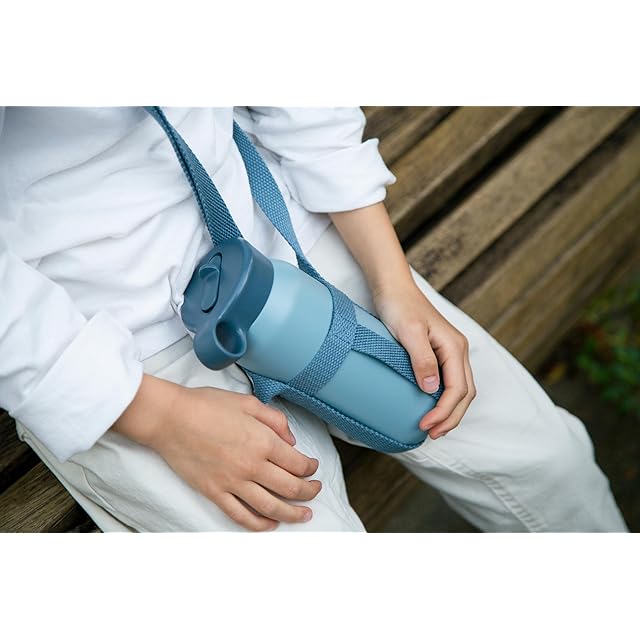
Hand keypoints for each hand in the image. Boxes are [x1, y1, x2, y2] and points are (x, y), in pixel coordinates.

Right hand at [112, 375, 321, 530]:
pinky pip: (241, 515)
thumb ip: (275, 420)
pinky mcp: (214, 492)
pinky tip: (270, 524)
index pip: (298, 463)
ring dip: (292, 513)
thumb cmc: (207, 405)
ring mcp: (232, 482)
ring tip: (304, 515)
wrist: (170, 417)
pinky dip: (259, 524)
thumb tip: (291, 441)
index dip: (311, 468)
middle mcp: (251, 465)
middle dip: (309, 492)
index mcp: (262, 441)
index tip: (313, 467)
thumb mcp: (248, 402)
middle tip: (315, 491)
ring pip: (270, 507)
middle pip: (290, 488)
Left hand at [373, 281, 475, 438]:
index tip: (425, 426)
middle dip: (450, 417)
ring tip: (433, 428)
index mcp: (454, 347)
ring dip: (450, 411)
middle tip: (430, 435)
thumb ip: (422, 359)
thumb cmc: (399, 306)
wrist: (393, 287)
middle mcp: (458, 350)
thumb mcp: (408, 332)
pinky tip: (431, 407)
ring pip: (461, 389)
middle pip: (465, 393)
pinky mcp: (440, 352)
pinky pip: (450, 381)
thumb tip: (432, 389)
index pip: (458, 389)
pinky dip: (445, 400)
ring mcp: (451, 351)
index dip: (444, 412)